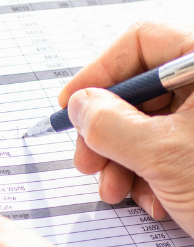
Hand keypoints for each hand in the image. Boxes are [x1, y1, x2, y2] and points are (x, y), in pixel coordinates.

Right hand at [59, 21, 193, 236]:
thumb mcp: (161, 155)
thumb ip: (108, 123)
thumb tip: (82, 106)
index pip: (143, 42)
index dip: (99, 73)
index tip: (72, 104)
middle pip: (144, 90)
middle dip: (108, 131)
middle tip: (87, 161)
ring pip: (153, 125)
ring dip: (124, 162)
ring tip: (118, 192)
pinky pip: (174, 149)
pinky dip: (152, 176)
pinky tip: (155, 203)